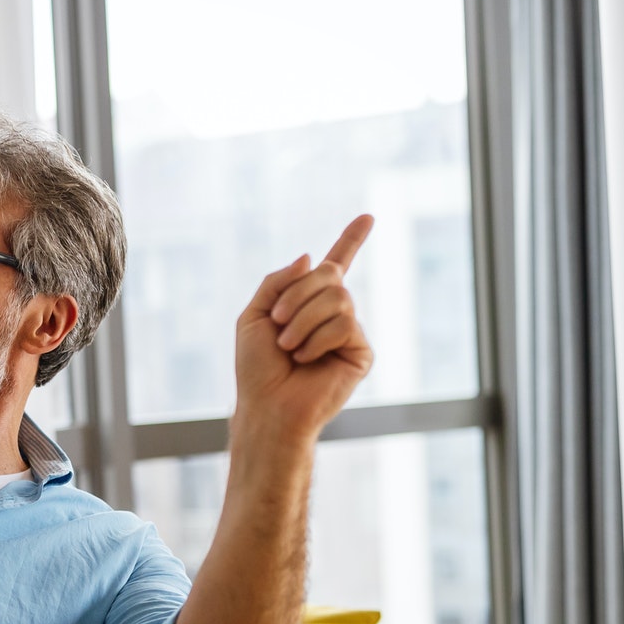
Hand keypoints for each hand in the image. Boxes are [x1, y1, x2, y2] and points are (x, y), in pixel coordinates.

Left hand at [233, 216, 375, 440]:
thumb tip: (312, 257)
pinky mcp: (361, 352)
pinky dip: (316, 340)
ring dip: (303, 320)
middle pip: (329, 274)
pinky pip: (345, 324)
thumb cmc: (257, 367)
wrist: (267, 406)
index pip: (335, 265)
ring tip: (289, 348)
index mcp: (309, 303)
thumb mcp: (254, 315)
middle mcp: (333, 314)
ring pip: (339, 298)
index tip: (368, 217)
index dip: (351, 240)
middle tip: (277, 324)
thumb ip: (278, 282)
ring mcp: (349, 332)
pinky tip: (306, 360)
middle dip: (296, 295)